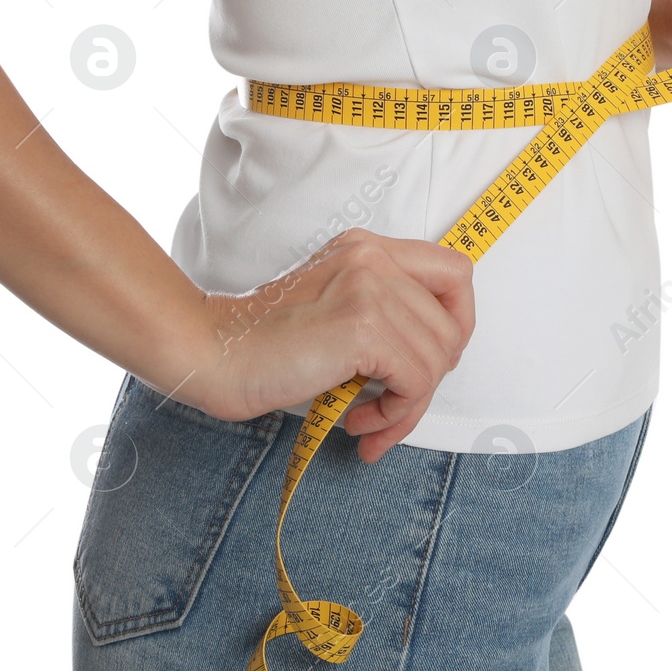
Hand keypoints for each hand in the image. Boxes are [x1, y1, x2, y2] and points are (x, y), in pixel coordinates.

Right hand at [180, 229, 476, 463]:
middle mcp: (373, 258)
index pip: (455, 273)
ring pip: (437, 359)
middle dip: (430, 381)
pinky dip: (396, 413)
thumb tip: (439, 358)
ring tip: (368, 422)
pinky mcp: (362, 326)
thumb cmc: (266, 344)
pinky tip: (358, 422)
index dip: (458, 323)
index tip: (429, 361)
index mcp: (368, 248)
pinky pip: (416, 380)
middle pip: (452, 326)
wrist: (214, 353)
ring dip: (407, 406)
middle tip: (394, 407)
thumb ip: (384, 315)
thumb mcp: (335, 308)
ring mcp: (369, 288)